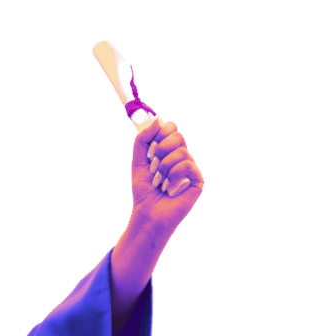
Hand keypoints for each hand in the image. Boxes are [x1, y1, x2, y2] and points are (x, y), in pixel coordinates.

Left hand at [130, 117, 204, 235]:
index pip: (171, 128)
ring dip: (164, 167)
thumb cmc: (144, 191)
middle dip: (160, 150)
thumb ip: (142, 141)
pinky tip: (170, 187)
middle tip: (154, 166)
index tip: (151, 148)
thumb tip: (157, 120)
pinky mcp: (197, 180)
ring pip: (181, 151)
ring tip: (160, 181)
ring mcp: (190, 168)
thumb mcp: (138, 163)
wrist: (148, 214)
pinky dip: (174, 174)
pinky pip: (187, 165)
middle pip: (177, 135)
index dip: (160, 133)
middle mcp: (182, 157)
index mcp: (169, 151)